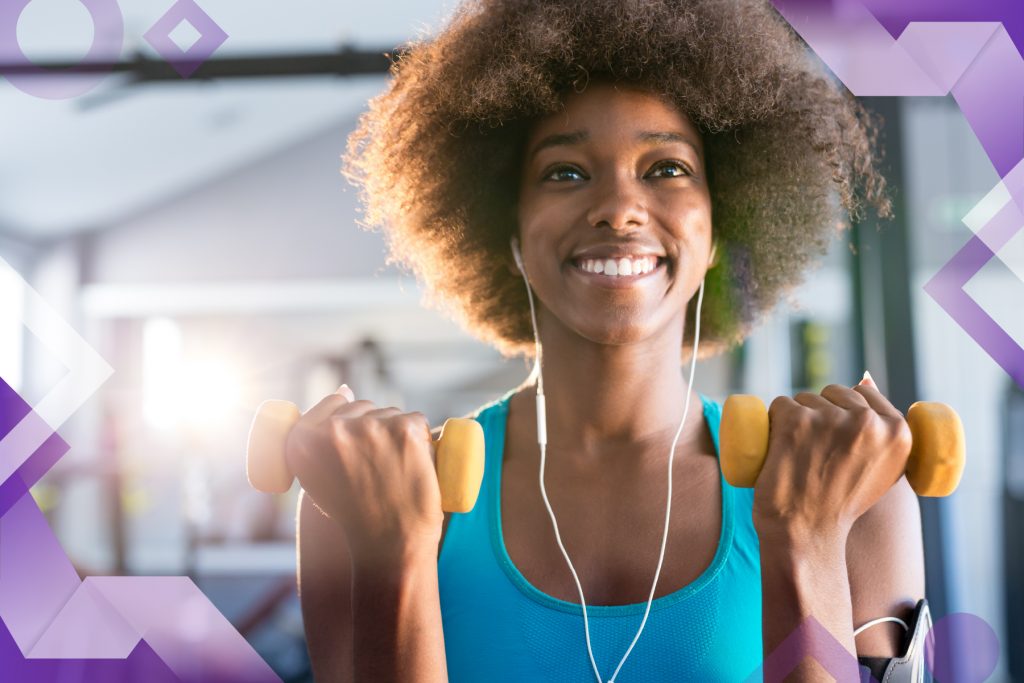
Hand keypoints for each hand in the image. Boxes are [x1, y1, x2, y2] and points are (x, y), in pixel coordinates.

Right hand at [284, 385, 442, 565]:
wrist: (390, 544)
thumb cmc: (356, 514)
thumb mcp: (319, 478)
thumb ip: (321, 438)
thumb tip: (346, 388)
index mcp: (302, 441)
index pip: (333, 401)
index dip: (348, 419)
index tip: (356, 443)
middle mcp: (333, 429)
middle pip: (363, 407)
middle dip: (374, 429)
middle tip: (378, 469)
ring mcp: (370, 427)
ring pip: (391, 414)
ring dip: (397, 434)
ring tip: (394, 472)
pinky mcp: (405, 429)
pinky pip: (417, 421)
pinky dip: (421, 440)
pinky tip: (414, 466)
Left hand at [751, 374, 912, 544]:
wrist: (806, 536)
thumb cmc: (839, 503)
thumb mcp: (880, 468)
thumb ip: (882, 427)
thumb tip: (865, 376)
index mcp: (898, 432)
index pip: (863, 393)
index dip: (843, 413)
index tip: (836, 444)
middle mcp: (868, 422)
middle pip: (832, 393)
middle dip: (819, 414)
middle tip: (815, 456)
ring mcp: (830, 419)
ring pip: (803, 399)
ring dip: (795, 419)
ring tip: (799, 457)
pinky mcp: (795, 421)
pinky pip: (778, 405)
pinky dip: (772, 422)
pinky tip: (778, 449)